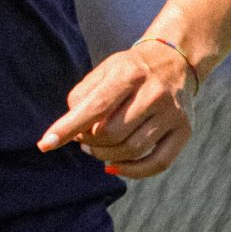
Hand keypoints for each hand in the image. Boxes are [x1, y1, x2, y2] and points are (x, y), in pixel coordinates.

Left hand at [38, 40, 196, 179]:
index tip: (45, 144)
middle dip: (90, 142)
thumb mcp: (104, 70)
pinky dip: (132, 171)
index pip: (95, 106)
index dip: (68, 127)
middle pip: (112, 133)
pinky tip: (114, 166)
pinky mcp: (185, 131)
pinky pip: (157, 163)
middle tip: (83, 139)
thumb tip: (71, 133)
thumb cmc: (130, 69)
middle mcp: (155, 93)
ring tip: (96, 148)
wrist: (175, 60)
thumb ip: (82, 98)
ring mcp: (173, 113)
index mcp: (130, 73)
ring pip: (131, 150)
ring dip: (106, 156)